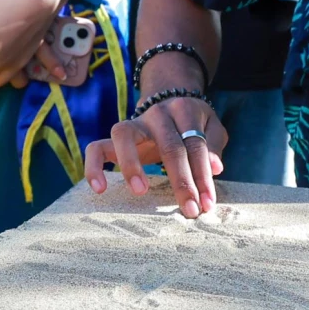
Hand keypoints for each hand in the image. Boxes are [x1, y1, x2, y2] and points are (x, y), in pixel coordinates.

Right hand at [83, 94, 227, 217]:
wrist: (169, 99)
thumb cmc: (193, 122)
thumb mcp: (211, 128)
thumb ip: (213, 146)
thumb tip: (215, 168)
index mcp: (184, 110)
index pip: (195, 145)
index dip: (203, 176)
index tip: (207, 204)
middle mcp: (157, 113)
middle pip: (169, 146)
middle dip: (181, 182)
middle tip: (189, 210)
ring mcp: (134, 122)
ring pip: (124, 135)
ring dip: (131, 165)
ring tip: (140, 192)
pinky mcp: (116, 136)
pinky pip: (96, 147)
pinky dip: (93, 166)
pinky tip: (100, 189)